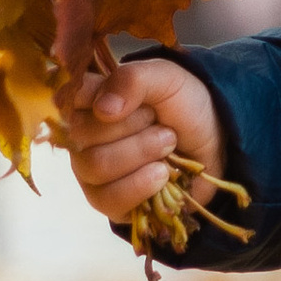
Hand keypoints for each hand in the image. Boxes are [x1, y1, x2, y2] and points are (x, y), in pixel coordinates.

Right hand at [59, 53, 216, 225]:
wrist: (214, 145)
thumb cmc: (184, 107)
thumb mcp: (167, 78)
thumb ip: (133, 81)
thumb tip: (102, 109)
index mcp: (90, 99)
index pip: (66, 98)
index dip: (97, 100)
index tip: (129, 100)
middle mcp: (82, 136)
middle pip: (82, 135)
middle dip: (133, 127)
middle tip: (159, 122)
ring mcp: (90, 171)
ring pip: (96, 166)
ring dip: (141, 153)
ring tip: (167, 145)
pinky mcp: (106, 202)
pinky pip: (109, 199)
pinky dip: (141, 184)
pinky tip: (162, 174)